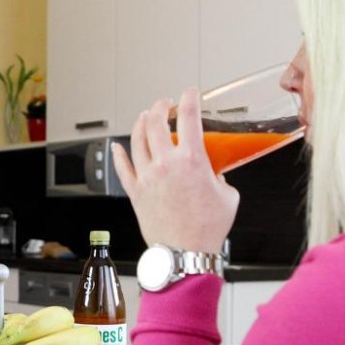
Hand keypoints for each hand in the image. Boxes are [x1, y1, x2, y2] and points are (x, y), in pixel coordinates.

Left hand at [111, 88, 239, 253]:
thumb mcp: (227, 196)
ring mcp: (147, 177)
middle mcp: (166, 164)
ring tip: (145, 117)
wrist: (184, 252)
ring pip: (137, 140)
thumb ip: (219, 179)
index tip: (189, 92)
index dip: (189, 99)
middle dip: (160, 107)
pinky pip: (122, 168)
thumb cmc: (206, 229)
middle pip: (156, 123)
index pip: (189, 117)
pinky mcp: (136, 192)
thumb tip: (213, 177)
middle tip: (164, 104)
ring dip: (140, 124)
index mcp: (192, 160)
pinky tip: (117, 147)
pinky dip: (118, 154)